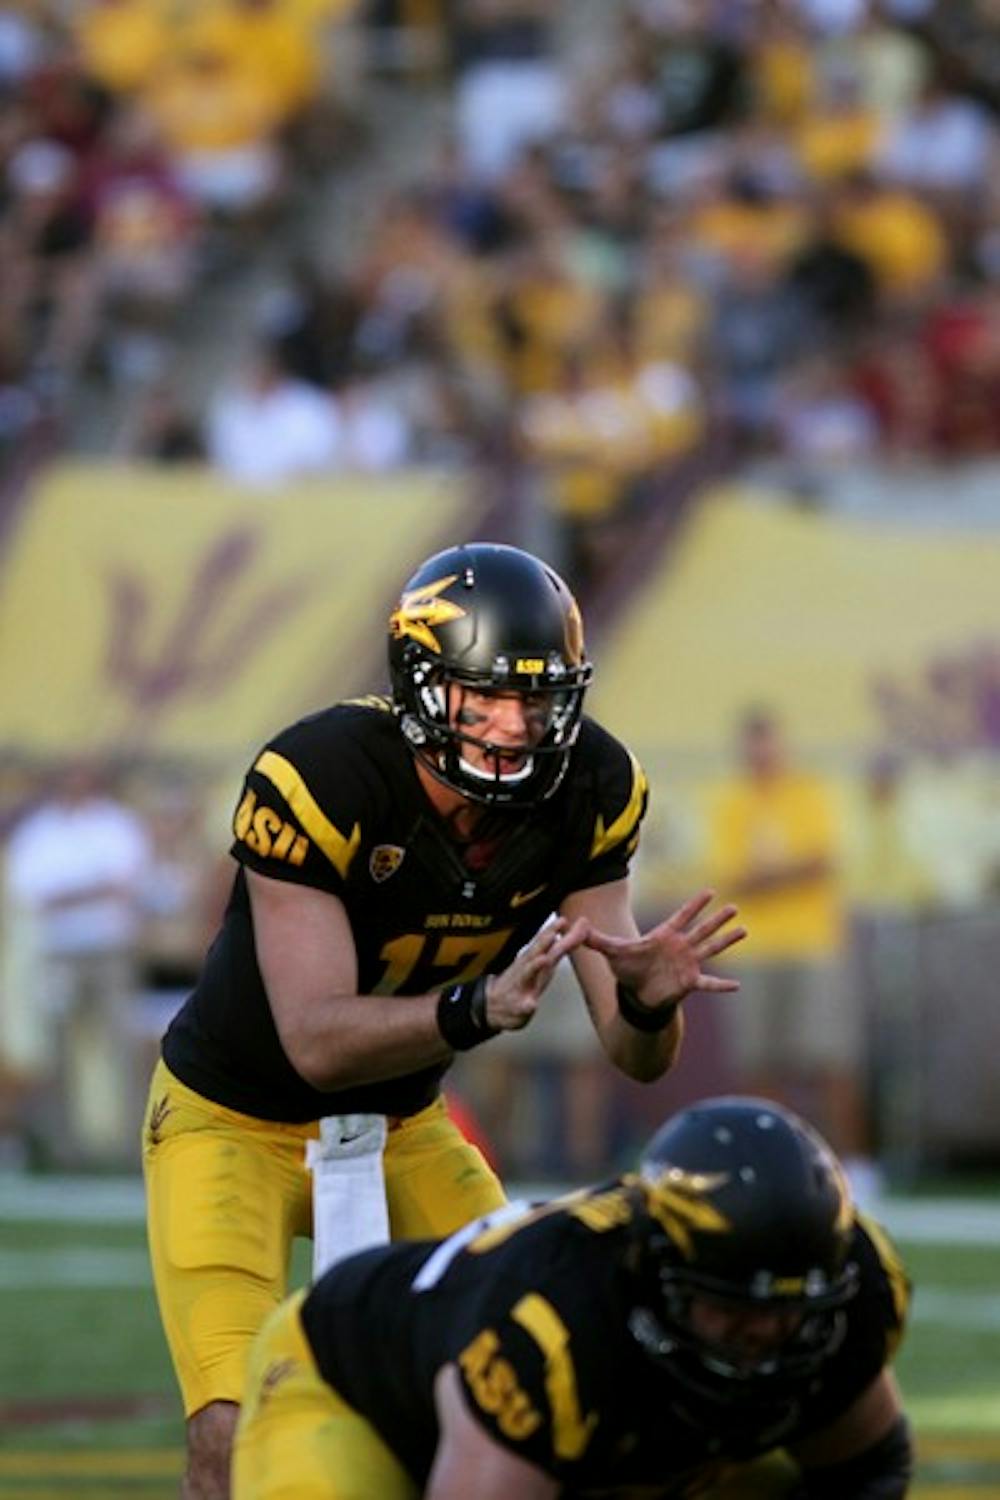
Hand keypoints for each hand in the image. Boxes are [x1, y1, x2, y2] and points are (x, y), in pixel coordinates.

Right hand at [484, 915, 589, 1032]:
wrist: (494, 1005)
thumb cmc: (524, 981)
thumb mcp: (546, 961)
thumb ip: (564, 946)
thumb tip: (581, 927)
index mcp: (536, 959)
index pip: (546, 942)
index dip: (554, 930)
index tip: (564, 919)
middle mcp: (527, 969)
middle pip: (535, 952)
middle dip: (544, 941)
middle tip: (554, 931)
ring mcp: (521, 987)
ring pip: (527, 975)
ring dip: (534, 966)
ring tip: (543, 960)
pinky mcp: (518, 1007)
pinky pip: (523, 1007)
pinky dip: (527, 1005)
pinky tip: (532, 1004)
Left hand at [583, 889, 744, 1008]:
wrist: (635, 995)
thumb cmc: (626, 969)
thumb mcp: (610, 951)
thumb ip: (594, 937)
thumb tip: (576, 922)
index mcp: (664, 936)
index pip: (682, 916)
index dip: (695, 905)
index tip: (710, 892)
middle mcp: (680, 947)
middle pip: (702, 929)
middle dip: (717, 919)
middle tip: (734, 907)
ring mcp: (687, 964)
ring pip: (710, 949)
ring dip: (726, 941)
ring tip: (743, 930)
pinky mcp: (689, 983)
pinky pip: (708, 983)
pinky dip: (721, 985)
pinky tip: (737, 986)